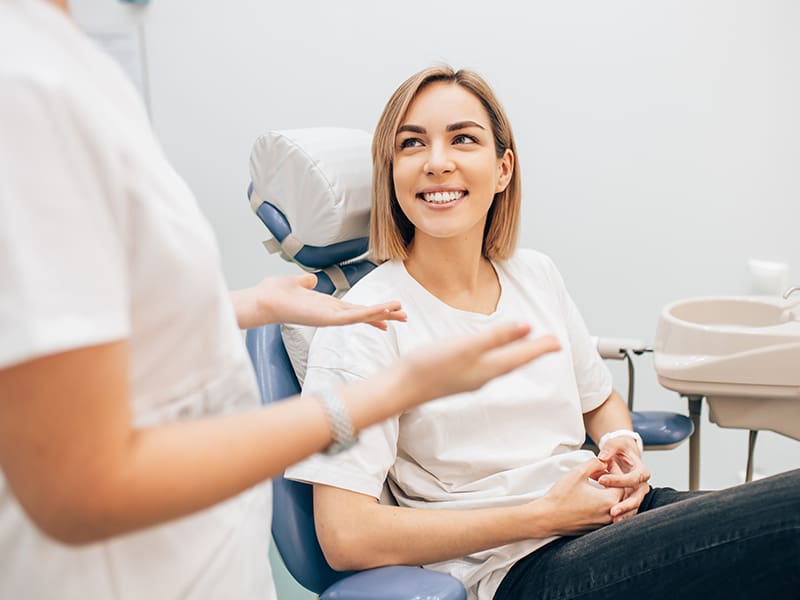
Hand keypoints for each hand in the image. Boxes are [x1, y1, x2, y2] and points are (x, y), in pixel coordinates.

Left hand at [232, 274, 406, 329]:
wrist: (263, 300)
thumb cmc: (275, 294)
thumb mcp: (296, 283)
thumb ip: (305, 282)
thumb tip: (310, 279)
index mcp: (326, 306)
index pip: (355, 309)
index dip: (372, 311)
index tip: (388, 314)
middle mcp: (331, 314)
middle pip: (364, 314)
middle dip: (385, 315)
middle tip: (405, 317)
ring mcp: (330, 318)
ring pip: (362, 316)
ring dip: (382, 313)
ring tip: (401, 312)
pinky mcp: (328, 319)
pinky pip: (353, 317)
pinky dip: (369, 314)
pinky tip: (383, 311)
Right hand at [400, 322, 560, 403]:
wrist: (401, 388)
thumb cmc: (430, 366)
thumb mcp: (466, 346)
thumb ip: (497, 337)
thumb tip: (527, 327)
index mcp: (489, 368)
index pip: (522, 356)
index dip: (541, 347)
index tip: (559, 342)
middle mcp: (483, 376)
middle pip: (515, 362)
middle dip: (533, 351)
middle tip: (550, 344)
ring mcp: (470, 379)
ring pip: (502, 364)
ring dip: (516, 355)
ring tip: (526, 347)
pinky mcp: (456, 377)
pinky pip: (487, 366)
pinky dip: (498, 357)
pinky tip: (491, 354)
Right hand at [535, 458, 623, 536]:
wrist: (547, 518)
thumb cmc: (561, 496)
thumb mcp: (578, 473)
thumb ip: (594, 464)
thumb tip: (604, 462)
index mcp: (609, 501)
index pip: (621, 483)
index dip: (614, 470)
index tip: (605, 463)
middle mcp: (610, 515)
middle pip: (619, 494)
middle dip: (612, 481)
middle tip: (600, 471)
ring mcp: (602, 524)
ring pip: (613, 505)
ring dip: (607, 492)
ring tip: (595, 483)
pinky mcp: (594, 528)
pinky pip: (605, 514)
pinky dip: (602, 503)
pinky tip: (590, 496)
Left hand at [596, 439, 650, 521]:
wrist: (623, 456)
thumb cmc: (619, 450)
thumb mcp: (616, 444)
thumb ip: (610, 448)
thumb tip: (603, 457)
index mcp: (641, 471)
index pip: (633, 478)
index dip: (618, 480)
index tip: (601, 480)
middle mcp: (642, 485)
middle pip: (637, 497)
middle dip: (625, 505)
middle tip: (612, 511)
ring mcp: (637, 495)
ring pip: (634, 507)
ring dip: (625, 514)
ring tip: (613, 520)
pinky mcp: (631, 501)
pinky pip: (629, 511)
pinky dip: (622, 517)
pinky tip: (612, 523)